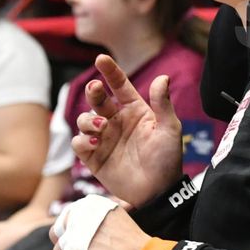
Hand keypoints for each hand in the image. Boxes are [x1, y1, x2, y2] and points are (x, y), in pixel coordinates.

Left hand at [50, 205, 147, 249]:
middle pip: (58, 234)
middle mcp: (83, 210)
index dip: (78, 237)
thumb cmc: (132, 249)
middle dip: (71, 249)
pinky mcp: (73, 248)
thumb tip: (59, 232)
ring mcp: (77, 228)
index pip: (66, 220)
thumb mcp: (113, 225)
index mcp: (93, 203)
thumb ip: (89, 223)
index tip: (99, 243)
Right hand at [73, 55, 183, 206]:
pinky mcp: (94, 158)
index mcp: (135, 111)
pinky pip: (79, 144)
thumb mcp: (169, 129)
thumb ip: (163, 104)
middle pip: (97, 99)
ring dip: (87, 119)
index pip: (119, 86)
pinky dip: (82, 141)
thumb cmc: (167, 158)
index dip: (110, 71)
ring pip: (84, 120)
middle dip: (93, 91)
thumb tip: (163, 77)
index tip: (100, 58)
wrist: (158, 191)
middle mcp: (116, 121)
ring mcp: (103, 139)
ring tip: (100, 126)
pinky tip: (93, 144)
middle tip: (96, 89)